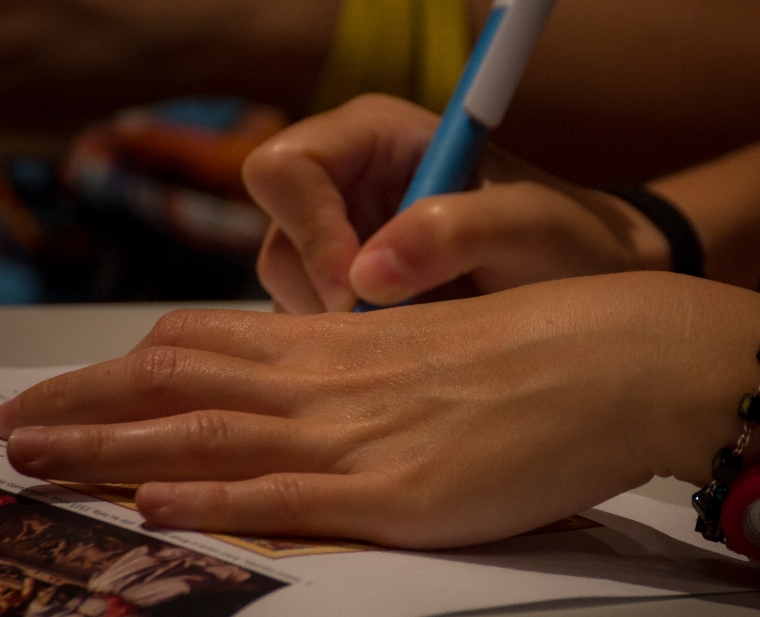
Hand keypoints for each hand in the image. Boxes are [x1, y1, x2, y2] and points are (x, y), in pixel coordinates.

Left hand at [0, 273, 759, 547]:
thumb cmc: (535, 344)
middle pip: (181, 386)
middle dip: (87, 409)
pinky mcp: (400, 491)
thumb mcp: (427, 344)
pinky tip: (156, 506)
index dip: (124, 370)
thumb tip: (297, 391)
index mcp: (342, 344)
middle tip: (17, 427)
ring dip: (111, 450)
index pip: (205, 346)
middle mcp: (334, 383)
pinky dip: (214, 499)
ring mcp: (361, 436)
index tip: (73, 389)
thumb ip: (358, 367)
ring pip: (209, 437)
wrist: (610, 357)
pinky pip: (287, 494)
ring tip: (35, 461)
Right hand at [243, 94, 669, 313]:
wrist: (585, 279)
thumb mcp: (530, 224)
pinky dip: (354, 350)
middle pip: (278, 241)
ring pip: (291, 293)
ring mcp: (344, 241)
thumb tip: (366, 277)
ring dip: (344, 330)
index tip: (360, 293)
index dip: (310, 233)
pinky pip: (318, 329)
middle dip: (326, 295)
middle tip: (396, 331)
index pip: (285, 168)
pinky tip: (414, 347)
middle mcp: (346, 183)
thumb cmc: (567, 236)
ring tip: (425, 333)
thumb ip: (457, 232)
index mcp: (375, 136)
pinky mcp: (351, 291)